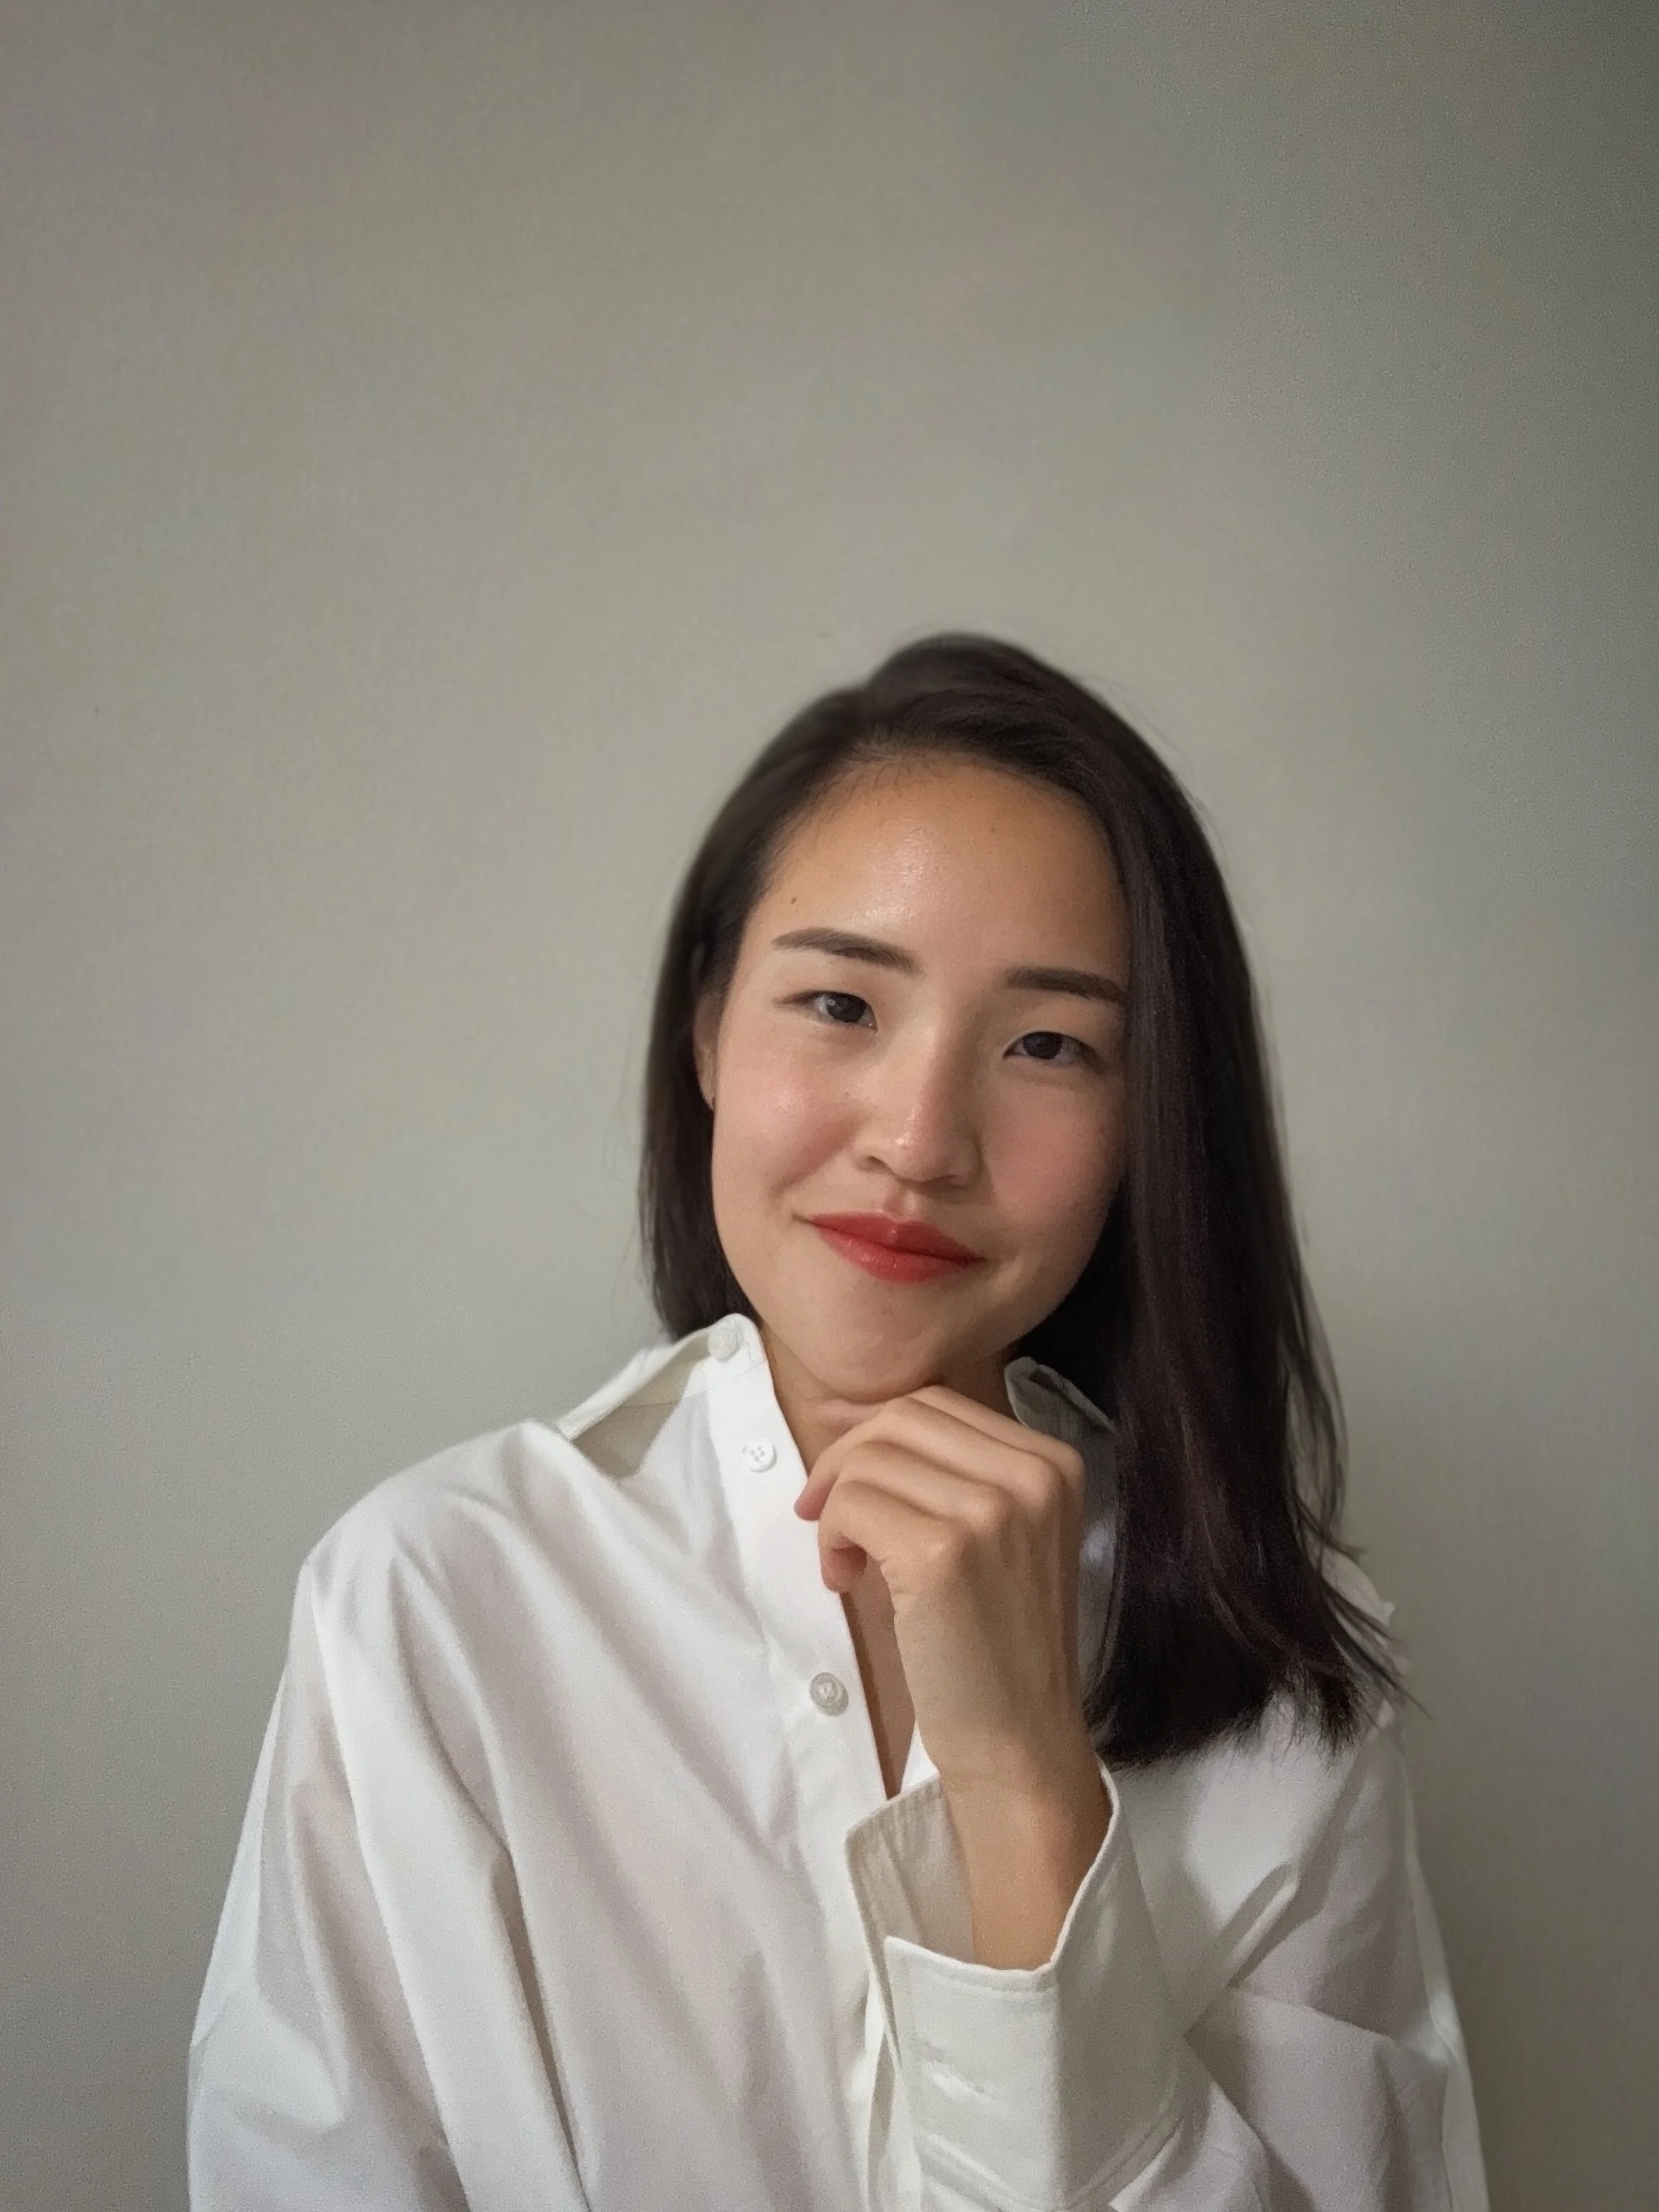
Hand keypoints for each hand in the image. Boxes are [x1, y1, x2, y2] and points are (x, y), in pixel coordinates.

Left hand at [792, 1385, 1098, 1806]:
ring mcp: (993, 1512)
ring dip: (837, 1508)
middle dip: (846, 1461)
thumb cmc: (997, 1643)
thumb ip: (949, 1473)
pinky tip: (845, 1580)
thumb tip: (850, 1423)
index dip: (874, 1436)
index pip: (936, 1404)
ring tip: (847, 1564)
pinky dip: (832, 1538)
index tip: (848, 1485)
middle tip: (828, 1519)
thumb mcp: (998, 1535)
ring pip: (870, 1460)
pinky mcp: (944, 1553)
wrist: (1021, 1740)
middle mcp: (1033, 1476)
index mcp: (1053, 1463)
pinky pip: (852, 1506)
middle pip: (900, 1419)